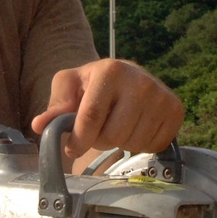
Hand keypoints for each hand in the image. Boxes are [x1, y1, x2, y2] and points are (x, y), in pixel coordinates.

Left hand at [31, 59, 183, 159]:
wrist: (128, 78)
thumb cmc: (92, 85)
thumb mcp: (69, 86)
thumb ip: (55, 106)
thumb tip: (40, 124)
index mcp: (111, 70)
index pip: (91, 118)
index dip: (77, 140)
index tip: (72, 147)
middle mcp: (141, 81)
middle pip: (113, 135)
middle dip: (99, 140)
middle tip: (99, 129)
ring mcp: (162, 96)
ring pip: (133, 143)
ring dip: (120, 143)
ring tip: (118, 125)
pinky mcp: (176, 111)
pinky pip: (152, 146)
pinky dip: (140, 145)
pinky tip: (135, 127)